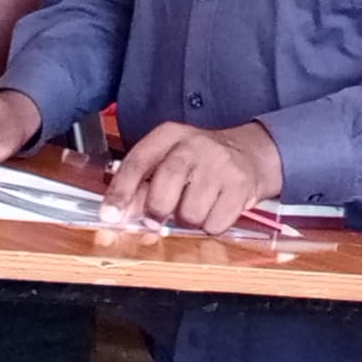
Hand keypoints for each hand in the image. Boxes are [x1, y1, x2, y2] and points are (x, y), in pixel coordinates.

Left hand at [107, 121, 284, 234]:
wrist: (251, 153)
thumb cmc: (200, 162)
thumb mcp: (169, 159)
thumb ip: (142, 183)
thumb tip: (119, 215)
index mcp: (169, 135)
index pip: (137, 163)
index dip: (120, 192)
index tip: (110, 215)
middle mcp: (194, 145)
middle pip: (163, 190)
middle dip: (157, 211)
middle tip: (160, 216)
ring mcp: (220, 165)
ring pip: (189, 214)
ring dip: (189, 220)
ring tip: (197, 205)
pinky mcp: (240, 186)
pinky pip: (214, 224)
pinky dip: (211, 225)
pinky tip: (215, 209)